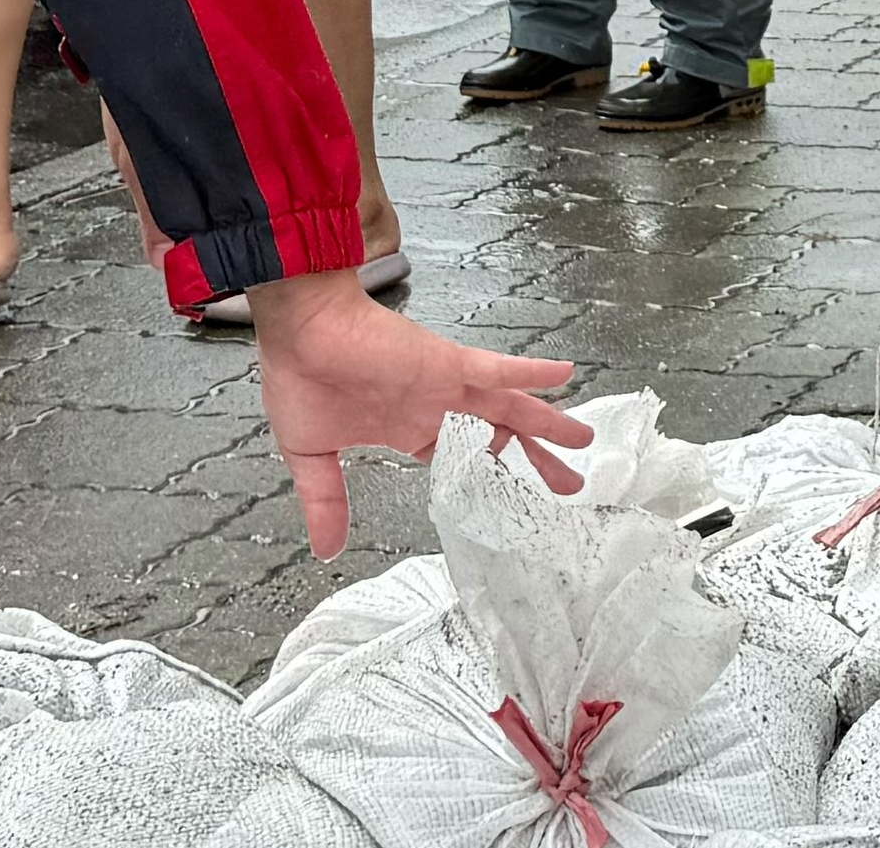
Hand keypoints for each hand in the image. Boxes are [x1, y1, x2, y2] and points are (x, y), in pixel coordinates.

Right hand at [247, 271, 589, 557]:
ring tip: (584, 441)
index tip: (514, 499)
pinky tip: (562, 373)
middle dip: (534, 461)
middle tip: (567, 488)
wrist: (295, 327)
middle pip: (499, 437)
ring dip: (548, 423)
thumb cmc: (299, 376)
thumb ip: (325, 503)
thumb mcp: (312, 455)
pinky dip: (529, 372)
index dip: (489, 477)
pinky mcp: (445, 362)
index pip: (462, 458)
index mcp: (408, 427)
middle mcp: (435, 406)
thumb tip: (326, 551)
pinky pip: (497, 368)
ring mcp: (445, 385)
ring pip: (510, 407)